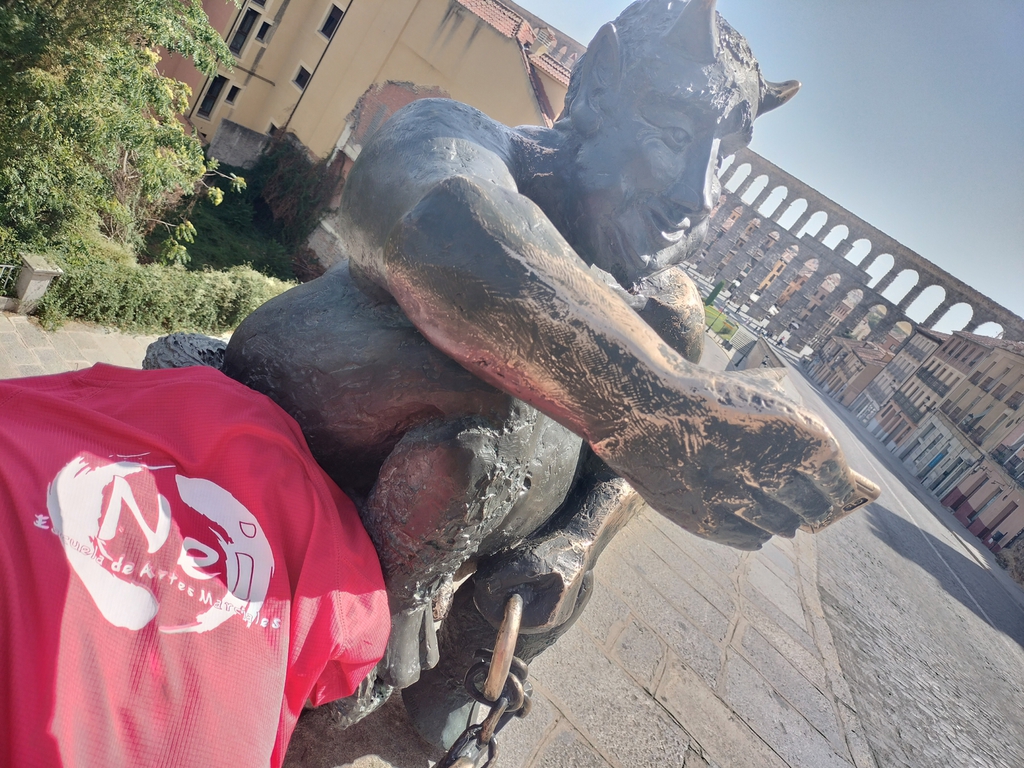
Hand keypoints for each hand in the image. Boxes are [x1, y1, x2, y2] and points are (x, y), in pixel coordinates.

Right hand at [592, 374, 879, 549]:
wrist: (646, 406)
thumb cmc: (706, 400)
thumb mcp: (761, 403)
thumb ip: (794, 436)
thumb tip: (819, 476)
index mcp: (794, 435)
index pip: (835, 480)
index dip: (834, 485)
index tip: (831, 489)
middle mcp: (771, 470)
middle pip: (810, 507)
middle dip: (810, 505)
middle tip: (806, 504)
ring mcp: (738, 500)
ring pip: (780, 525)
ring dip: (781, 518)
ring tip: (770, 506)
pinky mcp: (708, 520)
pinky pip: (748, 538)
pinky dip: (753, 530)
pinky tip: (745, 514)